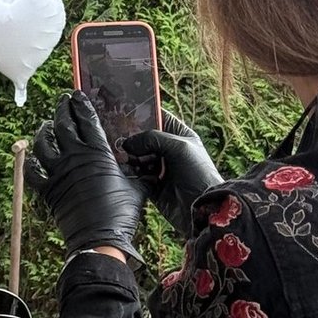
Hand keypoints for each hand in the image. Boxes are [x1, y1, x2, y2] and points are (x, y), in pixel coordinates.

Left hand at [26, 92, 144, 257]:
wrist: (100, 238)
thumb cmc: (123, 212)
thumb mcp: (137, 185)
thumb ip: (137, 169)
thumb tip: (145, 162)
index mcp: (97, 152)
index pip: (86, 120)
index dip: (80, 105)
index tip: (77, 95)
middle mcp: (74, 158)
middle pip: (62, 125)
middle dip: (61, 109)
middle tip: (62, 102)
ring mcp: (57, 173)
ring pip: (43, 144)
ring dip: (43, 132)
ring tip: (45, 126)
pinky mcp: (47, 190)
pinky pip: (32, 171)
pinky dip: (31, 163)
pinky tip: (33, 158)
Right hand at [119, 112, 224, 239]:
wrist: (201, 207)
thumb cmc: (197, 173)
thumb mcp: (178, 148)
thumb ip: (152, 139)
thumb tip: (128, 143)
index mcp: (179, 136)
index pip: (159, 118)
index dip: (144, 113)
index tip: (124, 111)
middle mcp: (168, 151)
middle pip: (143, 138)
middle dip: (131, 137)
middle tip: (116, 136)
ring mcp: (159, 168)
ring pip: (137, 156)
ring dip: (129, 157)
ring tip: (123, 156)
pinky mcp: (151, 185)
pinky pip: (135, 175)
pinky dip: (130, 173)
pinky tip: (124, 170)